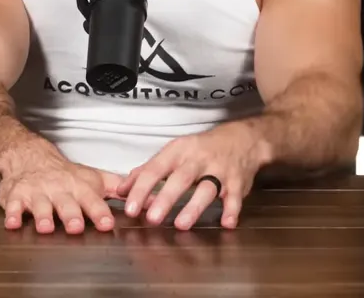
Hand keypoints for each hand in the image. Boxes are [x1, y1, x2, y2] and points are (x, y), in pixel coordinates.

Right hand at [0, 151, 122, 234]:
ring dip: (43, 216)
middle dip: (71, 215)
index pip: (92, 201)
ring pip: (40, 206)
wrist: (29, 158)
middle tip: (76, 227)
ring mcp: (37, 194)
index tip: (107, 224)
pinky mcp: (16, 197)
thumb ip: (119, 190)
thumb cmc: (65, 175)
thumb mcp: (94, 179)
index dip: (99, 212)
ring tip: (45, 227)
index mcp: (80, 188)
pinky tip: (13, 223)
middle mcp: (59, 190)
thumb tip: (151, 199)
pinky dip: (12, 214)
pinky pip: (12, 206)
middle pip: (66, 204)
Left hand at [116, 122, 264, 230]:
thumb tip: (121, 189)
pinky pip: (235, 196)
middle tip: (152, 219)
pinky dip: (232, 210)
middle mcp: (197, 160)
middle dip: (165, 199)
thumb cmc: (201, 149)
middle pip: (180, 179)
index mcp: (178, 152)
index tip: (130, 208)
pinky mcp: (237, 181)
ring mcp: (219, 170)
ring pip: (207, 188)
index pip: (155, 169)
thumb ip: (147, 171)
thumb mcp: (173, 153)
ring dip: (194, 207)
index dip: (141, 189)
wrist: (242, 139)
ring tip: (181, 225)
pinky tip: (227, 224)